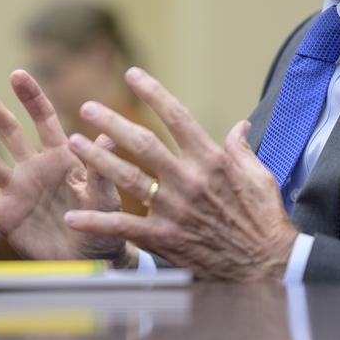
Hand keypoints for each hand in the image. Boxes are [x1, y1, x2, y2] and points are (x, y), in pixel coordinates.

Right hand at [0, 71, 130, 265]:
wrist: (90, 262)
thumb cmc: (105, 226)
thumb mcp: (106, 196)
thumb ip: (99, 169)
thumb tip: (108, 135)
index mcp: (62, 158)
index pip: (44, 120)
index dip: (31, 98)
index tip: (16, 74)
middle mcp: (35, 168)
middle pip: (10, 133)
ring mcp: (17, 191)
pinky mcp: (4, 216)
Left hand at [63, 67, 298, 280]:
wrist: (266, 266)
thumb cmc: (265, 220)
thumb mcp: (260, 176)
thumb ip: (241, 149)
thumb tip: (239, 125)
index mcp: (211, 159)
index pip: (177, 117)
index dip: (153, 93)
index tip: (132, 74)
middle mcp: (188, 179)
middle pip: (142, 143)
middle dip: (111, 122)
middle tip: (87, 107)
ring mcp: (174, 209)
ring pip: (127, 177)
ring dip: (96, 158)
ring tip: (73, 143)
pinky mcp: (164, 238)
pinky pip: (124, 226)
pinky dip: (96, 221)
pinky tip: (73, 215)